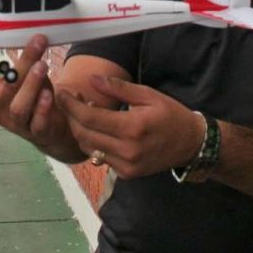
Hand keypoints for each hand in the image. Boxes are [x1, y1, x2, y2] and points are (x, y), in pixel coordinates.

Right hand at [0, 35, 77, 157]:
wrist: (52, 124)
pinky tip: (48, 93)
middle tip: (34, 48)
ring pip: (19, 108)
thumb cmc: (31, 95)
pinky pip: (38, 123)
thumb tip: (34, 35)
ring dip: (31, 85)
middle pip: (5, 93)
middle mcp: (1, 113)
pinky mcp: (38, 133)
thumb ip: (24, 63)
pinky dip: (43, 108)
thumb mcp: (24, 78)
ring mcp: (18, 126)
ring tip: (42, 65)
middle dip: (20, 70)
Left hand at [56, 74, 204, 178]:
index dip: (70, 104)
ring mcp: (126, 165)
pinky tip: (99, 128)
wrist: (191, 144)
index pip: (88, 117)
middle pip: (83, 134)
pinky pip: (99, 157)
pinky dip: (93, 142)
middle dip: (71, 116)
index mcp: (132, 128)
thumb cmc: (170, 114)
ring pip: (88, 147)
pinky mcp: (127, 174)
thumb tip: (92, 78)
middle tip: (70, 99)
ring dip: (80, 129)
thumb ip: (117, 88)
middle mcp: (127, 150)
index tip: (61, 92)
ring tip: (85, 111)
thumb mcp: (147, 94)